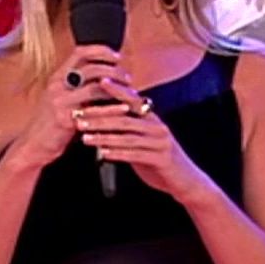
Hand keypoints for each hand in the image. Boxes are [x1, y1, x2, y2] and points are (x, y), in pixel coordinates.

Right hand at [7, 46, 132, 172]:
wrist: (32, 145)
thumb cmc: (50, 123)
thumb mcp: (61, 98)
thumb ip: (78, 87)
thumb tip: (103, 77)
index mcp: (57, 77)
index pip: (80, 52)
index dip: (100, 51)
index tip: (116, 56)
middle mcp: (58, 85)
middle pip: (91, 68)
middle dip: (114, 70)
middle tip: (127, 77)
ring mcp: (61, 102)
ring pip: (95, 87)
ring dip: (116, 88)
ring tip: (129, 92)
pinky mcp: (66, 119)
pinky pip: (93, 110)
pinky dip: (111, 108)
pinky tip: (124, 108)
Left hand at [76, 96, 214, 200]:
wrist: (185, 181)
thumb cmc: (159, 160)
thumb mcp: (143, 141)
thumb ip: (127, 130)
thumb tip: (101, 121)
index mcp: (152, 119)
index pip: (132, 100)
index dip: (116, 90)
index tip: (98, 82)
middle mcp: (157, 127)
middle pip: (124, 118)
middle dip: (99, 118)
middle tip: (79, 118)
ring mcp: (160, 142)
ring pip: (127, 137)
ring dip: (104, 137)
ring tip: (85, 137)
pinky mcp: (161, 159)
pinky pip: (135, 154)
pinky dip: (117, 153)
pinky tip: (103, 154)